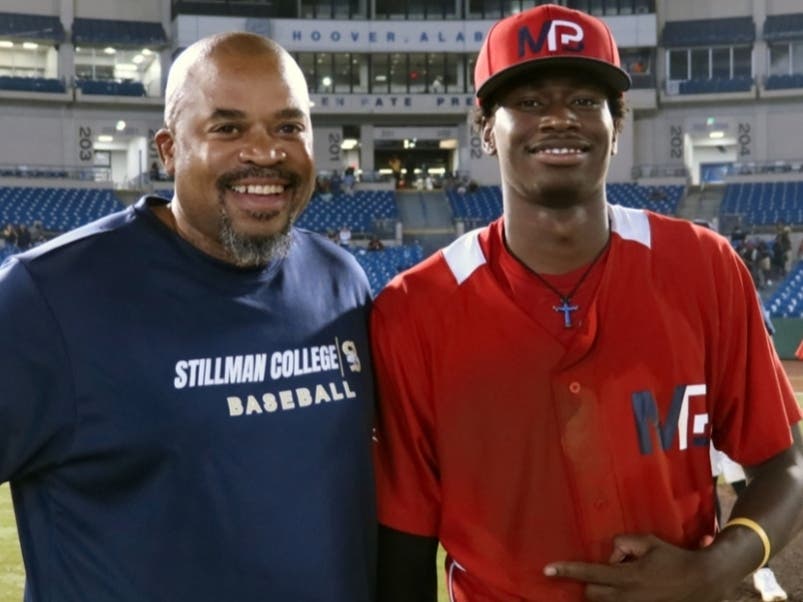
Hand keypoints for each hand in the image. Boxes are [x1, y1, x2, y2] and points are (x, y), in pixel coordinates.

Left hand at [543, 533, 728, 601]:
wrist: (704, 581)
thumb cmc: (674, 559)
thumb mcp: (648, 542)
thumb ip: (623, 543)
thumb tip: (610, 554)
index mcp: (627, 576)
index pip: (588, 573)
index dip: (566, 571)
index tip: (547, 569)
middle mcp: (627, 597)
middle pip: (591, 594)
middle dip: (588, 584)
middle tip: (596, 575)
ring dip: (601, 595)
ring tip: (615, 584)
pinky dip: (615, 599)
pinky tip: (621, 591)